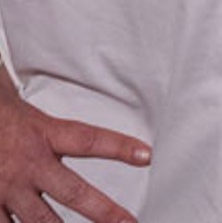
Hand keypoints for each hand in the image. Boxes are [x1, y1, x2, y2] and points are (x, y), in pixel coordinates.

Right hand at [0, 89, 150, 222]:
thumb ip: (37, 102)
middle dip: (103, 212)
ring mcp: (6, 189)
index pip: (90, 139)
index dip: (120, 147)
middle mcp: (28, 165)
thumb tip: (42, 73)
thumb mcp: (14, 98)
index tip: (147, 155)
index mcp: (41, 133)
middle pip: (73, 193)